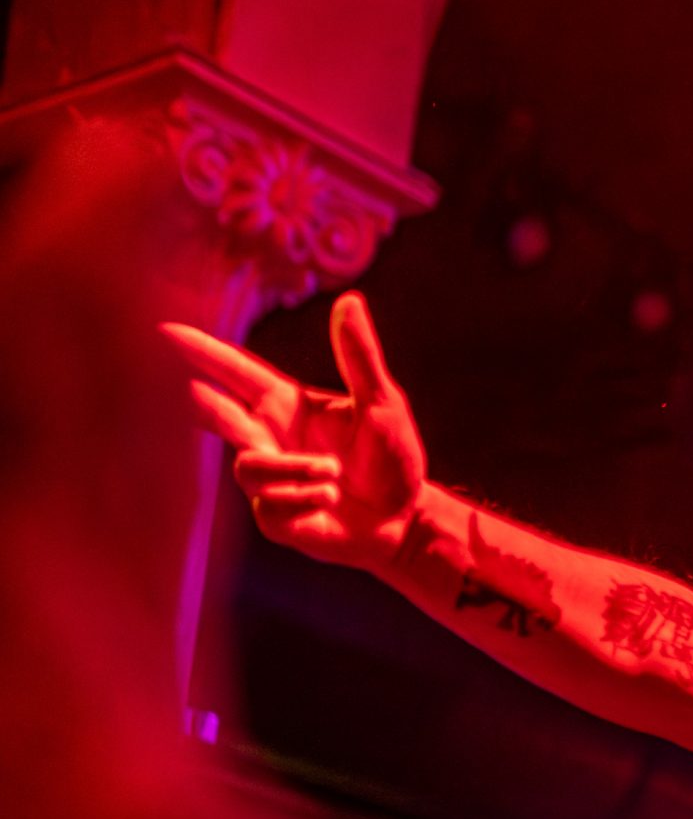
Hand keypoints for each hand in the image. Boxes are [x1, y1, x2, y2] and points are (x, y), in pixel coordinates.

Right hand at [168, 291, 426, 571]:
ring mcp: (267, 478)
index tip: (162, 331)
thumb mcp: (382, 403)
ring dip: (293, 469)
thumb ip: (359, 357)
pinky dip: (306, 498)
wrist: (403, 519)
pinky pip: (270, 503)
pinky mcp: (273, 515)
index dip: (199, 350)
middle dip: (191, 400)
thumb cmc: (394, 458)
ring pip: (248, 466)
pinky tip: (332, 501)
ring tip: (335, 475)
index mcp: (287, 403)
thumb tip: (350, 300)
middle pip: (212, 412)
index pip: (234, 370)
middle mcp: (268, 437)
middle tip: (175, 386)